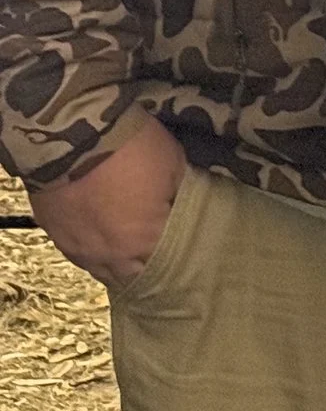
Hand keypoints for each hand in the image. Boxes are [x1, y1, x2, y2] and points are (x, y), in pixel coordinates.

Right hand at [26, 116, 186, 288]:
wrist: (71, 136)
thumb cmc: (132, 149)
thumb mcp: (174, 165)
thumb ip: (181, 193)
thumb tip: (185, 205)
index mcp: (145, 242)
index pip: (166, 263)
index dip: (176, 255)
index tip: (187, 249)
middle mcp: (111, 256)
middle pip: (133, 274)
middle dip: (146, 266)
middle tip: (158, 253)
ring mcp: (78, 249)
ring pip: (102, 269)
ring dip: (118, 263)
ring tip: (131, 254)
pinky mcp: (53, 235)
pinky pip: (78, 255)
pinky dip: (93, 251)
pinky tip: (101, 241)